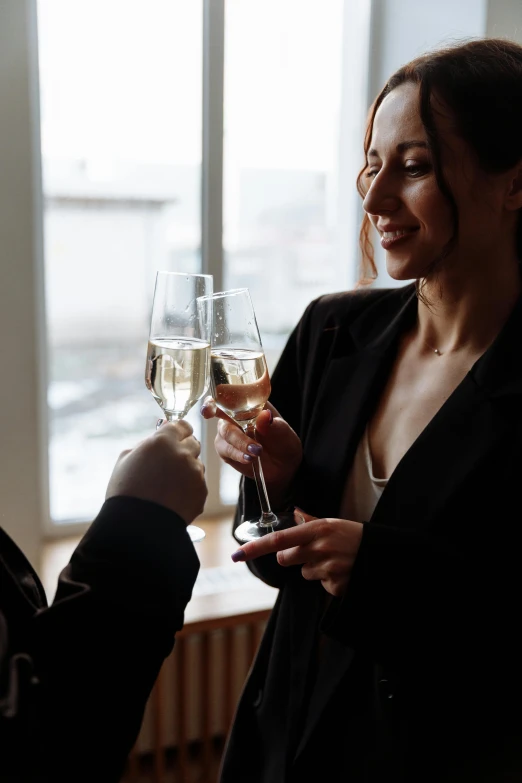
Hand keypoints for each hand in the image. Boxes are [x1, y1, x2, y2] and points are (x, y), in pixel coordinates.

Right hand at [105, 420, 206, 523]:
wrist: (137, 526)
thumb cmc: (126, 491)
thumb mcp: (126, 459)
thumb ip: (146, 442)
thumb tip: (160, 433)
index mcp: (163, 441)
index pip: (182, 426)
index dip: (178, 431)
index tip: (174, 437)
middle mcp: (183, 453)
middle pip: (193, 443)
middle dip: (183, 450)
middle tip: (168, 463)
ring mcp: (195, 473)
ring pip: (196, 464)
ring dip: (186, 470)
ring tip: (167, 486)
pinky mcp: (202, 491)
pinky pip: (198, 484)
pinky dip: (189, 488)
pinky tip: (172, 498)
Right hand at [200, 397, 301, 507]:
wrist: (283, 465)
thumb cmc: (282, 442)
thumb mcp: (283, 432)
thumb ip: (272, 425)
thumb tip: (265, 415)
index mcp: (247, 402)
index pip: (227, 394)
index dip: (214, 400)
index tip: (209, 408)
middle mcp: (233, 415)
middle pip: (222, 416)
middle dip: (237, 432)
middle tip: (255, 446)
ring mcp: (228, 432)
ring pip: (225, 435)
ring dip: (240, 445)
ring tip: (257, 453)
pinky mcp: (226, 449)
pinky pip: (226, 450)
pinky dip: (237, 455)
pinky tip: (249, 459)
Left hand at [231, 516, 363, 596]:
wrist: (384, 555)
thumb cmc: (355, 536)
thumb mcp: (334, 523)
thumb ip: (311, 521)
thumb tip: (296, 511)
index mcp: (317, 529)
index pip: (278, 539)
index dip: (255, 548)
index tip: (237, 554)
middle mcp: (320, 548)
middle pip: (285, 558)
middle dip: (293, 556)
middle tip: (314, 550)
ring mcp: (328, 569)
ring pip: (304, 573)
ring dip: (314, 569)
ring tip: (335, 560)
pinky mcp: (335, 586)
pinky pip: (321, 585)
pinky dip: (329, 581)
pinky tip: (343, 572)